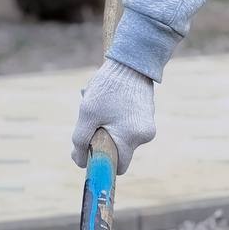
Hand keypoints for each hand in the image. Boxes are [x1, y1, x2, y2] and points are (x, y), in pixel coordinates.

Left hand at [71, 57, 155, 175]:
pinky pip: (127, 127)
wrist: (131, 62)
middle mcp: (145, 136)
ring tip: (104, 107)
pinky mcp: (147, 116)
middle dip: (103, 141)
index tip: (90, 153)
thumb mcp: (87, 114)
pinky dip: (116, 119)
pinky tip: (112, 102)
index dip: (101, 163)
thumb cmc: (107, 87)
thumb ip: (81, 141)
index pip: (117, 166)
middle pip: (118, 152)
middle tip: (94, 123)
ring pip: (121, 138)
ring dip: (108, 127)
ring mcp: (148, 126)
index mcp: (132, 138)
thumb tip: (80, 163)